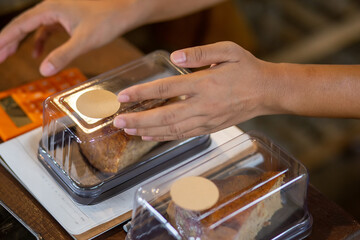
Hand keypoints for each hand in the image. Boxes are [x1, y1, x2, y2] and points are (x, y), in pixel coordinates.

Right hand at [0, 0, 144, 75]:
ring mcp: (60, 12)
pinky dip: (40, 40)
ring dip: (22, 41)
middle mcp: (52, 7)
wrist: (126, 9)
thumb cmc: (108, 20)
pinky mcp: (68, 17)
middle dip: (9, 41)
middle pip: (23, 24)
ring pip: (34, 26)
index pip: (20, 25)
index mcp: (51, 9)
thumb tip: (42, 71)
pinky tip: (38, 53)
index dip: (5, 40)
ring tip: (10, 55)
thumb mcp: (84, 41)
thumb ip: (62, 56)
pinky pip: (47, 28)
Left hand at [114, 41, 280, 140]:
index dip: (142, 93)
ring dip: (148, 131)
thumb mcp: (228, 50)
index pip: (166, 89)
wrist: (268, 92)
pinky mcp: (210, 128)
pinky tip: (151, 136)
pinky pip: (184, 135)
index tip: (123, 97)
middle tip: (118, 121)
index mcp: (204, 84)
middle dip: (138, 119)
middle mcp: (203, 105)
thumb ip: (200, 53)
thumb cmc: (247, 69)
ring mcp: (207, 119)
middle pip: (164, 115)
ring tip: (129, 130)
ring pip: (172, 129)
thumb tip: (175, 57)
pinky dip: (165, 137)